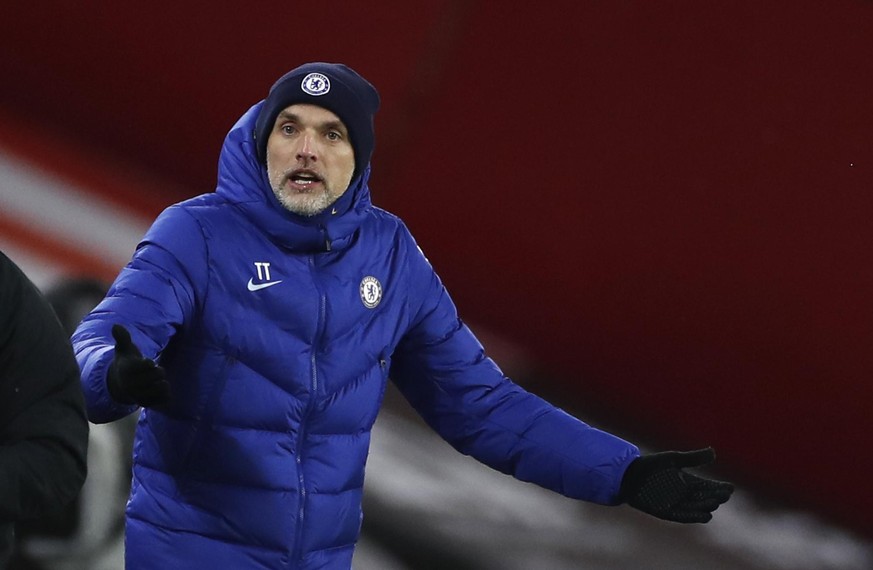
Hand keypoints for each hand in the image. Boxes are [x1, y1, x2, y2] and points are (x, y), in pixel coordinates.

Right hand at [107, 324, 169, 406]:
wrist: (121, 385)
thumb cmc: (126, 362)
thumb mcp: (123, 349)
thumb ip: (122, 337)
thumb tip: (115, 325)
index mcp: (126, 370)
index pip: (148, 364)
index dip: (150, 362)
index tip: (147, 363)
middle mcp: (131, 385)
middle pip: (159, 373)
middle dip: (159, 370)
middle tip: (152, 371)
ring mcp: (139, 396)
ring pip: (163, 387)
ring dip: (163, 382)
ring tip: (155, 381)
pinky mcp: (147, 404)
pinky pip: (165, 399)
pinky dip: (166, 393)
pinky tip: (158, 389)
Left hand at [619, 447, 733, 522]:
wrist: (628, 475)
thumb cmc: (650, 465)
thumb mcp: (673, 459)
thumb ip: (693, 458)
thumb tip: (714, 452)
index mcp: (687, 481)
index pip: (708, 486)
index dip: (720, 488)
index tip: (730, 488)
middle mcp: (684, 494)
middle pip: (705, 498)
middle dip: (716, 497)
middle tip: (724, 495)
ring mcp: (676, 504)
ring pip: (697, 508)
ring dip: (707, 506)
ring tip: (715, 503)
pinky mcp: (667, 512)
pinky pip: (684, 516)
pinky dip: (695, 516)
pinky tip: (706, 516)